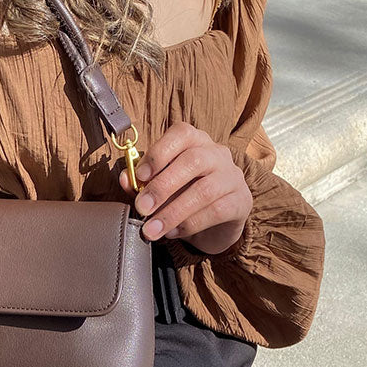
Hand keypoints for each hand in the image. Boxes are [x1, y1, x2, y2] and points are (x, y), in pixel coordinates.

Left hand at [117, 121, 251, 254]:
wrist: (216, 224)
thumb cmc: (184, 197)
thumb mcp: (161, 189)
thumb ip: (142, 182)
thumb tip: (125, 179)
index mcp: (196, 142)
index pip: (182, 134)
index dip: (159, 152)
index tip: (140, 175)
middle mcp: (217, 154)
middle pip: (193, 161)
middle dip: (162, 186)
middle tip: (142, 208)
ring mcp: (232, 177)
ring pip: (204, 190)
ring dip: (173, 212)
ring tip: (152, 229)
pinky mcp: (241, 202)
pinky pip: (217, 211)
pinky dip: (190, 224)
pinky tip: (173, 233)